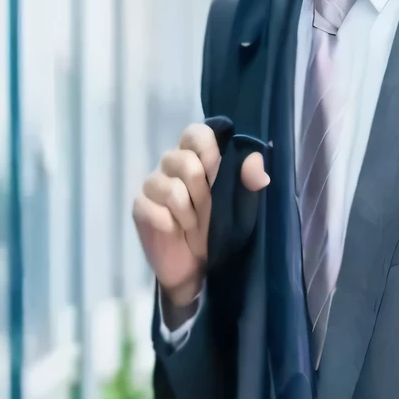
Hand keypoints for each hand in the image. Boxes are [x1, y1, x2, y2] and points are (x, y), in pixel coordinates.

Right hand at [133, 123, 269, 307]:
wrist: (199, 265)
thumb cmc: (220, 225)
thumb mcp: (243, 202)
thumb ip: (250, 180)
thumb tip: (257, 169)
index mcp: (197, 154)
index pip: (196, 132)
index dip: (207, 148)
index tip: (216, 170)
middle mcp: (172, 162)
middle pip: (183, 160)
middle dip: (202, 191)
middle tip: (209, 210)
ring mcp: (153, 184)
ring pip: (170, 188)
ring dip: (189, 212)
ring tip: (194, 225)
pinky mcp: (140, 207)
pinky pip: (153, 210)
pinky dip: (171, 225)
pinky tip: (176, 231)